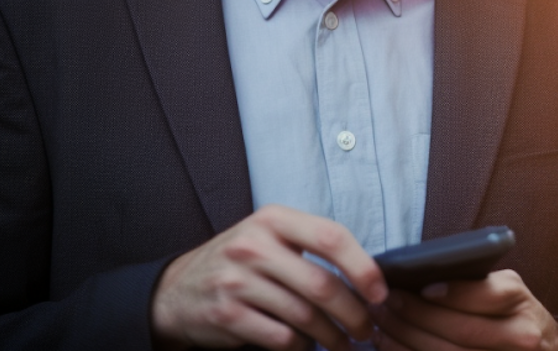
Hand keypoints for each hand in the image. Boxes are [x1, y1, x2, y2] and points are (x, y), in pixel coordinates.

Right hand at [150, 204, 387, 350]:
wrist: (177, 290)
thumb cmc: (240, 261)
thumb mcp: (269, 236)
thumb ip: (310, 245)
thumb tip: (367, 276)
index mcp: (273, 220)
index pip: (331, 237)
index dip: (363, 267)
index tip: (380, 292)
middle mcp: (253, 247)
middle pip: (322, 285)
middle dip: (354, 314)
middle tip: (368, 329)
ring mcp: (237, 282)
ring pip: (305, 317)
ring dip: (333, 337)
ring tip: (344, 344)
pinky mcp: (227, 315)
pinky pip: (281, 338)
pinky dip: (301, 347)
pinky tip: (308, 347)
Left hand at [372, 270, 557, 350]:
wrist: (544, 349)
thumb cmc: (513, 312)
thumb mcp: (506, 289)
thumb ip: (476, 283)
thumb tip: (421, 277)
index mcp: (518, 302)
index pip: (485, 296)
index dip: (451, 293)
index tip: (420, 287)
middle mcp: (519, 336)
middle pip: (460, 330)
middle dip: (416, 316)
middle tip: (385, 302)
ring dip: (406, 340)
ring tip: (380, 323)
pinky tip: (389, 345)